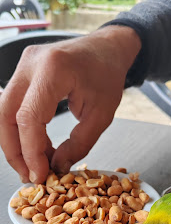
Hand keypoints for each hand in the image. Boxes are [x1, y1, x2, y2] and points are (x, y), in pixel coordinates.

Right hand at [0, 27, 140, 182]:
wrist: (105, 48)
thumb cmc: (107, 76)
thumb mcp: (101, 116)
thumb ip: (78, 145)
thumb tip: (56, 168)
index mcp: (54, 70)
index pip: (29, 118)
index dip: (30, 152)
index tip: (40, 175)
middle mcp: (31, 65)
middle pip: (5, 115)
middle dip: (14, 151)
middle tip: (28, 175)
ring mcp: (23, 66)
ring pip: (3, 113)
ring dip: (15, 143)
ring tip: (33, 165)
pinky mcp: (22, 73)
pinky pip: (12, 107)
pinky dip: (21, 131)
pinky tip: (37, 148)